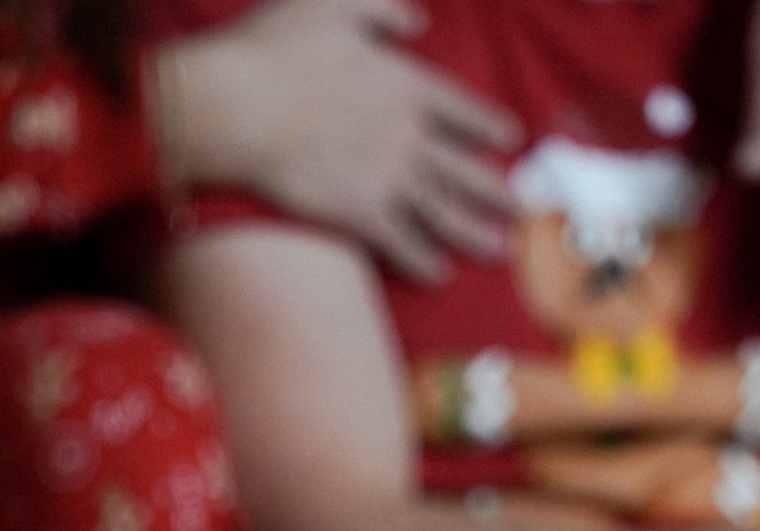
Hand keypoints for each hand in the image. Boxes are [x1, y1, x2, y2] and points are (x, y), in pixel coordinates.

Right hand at [149, 0, 520, 284]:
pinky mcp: (360, 214)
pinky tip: (439, 274)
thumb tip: (417, 22)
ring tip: (498, 250)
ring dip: (473, 233)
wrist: (239, 105)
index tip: (511, 142)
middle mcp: (408, 135)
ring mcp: (387, 178)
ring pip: (443, 211)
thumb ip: (383, 12)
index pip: (462, 110)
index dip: (488, 127)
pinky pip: (402, 242)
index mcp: (407, 84)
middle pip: (464, 168)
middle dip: (495, 191)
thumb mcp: (335, 5)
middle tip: (520, 210)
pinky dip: (422, 260)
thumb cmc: (277, 49)